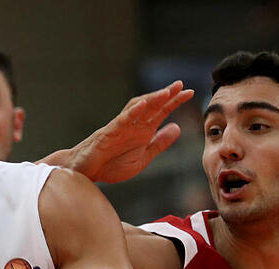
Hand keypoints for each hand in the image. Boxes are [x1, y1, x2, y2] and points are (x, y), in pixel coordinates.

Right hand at [69, 80, 193, 182]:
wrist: (87, 173)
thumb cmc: (112, 164)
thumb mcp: (143, 157)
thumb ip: (159, 144)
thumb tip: (178, 128)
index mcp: (143, 131)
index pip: (161, 112)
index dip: (175, 101)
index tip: (191, 92)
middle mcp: (133, 125)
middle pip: (151, 106)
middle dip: (166, 95)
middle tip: (181, 85)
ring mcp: (120, 127)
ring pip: (137, 108)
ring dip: (151, 99)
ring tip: (166, 92)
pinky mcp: (108, 133)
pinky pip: (121, 120)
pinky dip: (133, 112)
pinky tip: (143, 104)